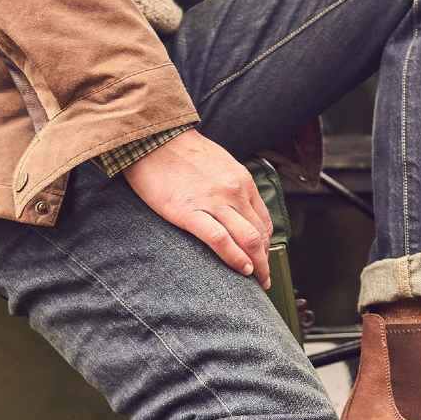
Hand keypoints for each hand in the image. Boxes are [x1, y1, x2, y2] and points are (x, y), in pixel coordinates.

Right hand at [122, 130, 272, 288]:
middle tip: (263, 280)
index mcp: (242, 181)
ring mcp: (214, 202)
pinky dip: (235, 258)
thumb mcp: (219, 164)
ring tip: (257, 281)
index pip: (263, 221)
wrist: (153, 138)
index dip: (266, 246)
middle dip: (265, 261)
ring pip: (248, 239)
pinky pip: (221, 241)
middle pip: (259, 234)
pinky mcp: (190, 213)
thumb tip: (237, 209)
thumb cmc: (181, 152)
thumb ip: (231, 186)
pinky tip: (241, 270)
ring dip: (256, 265)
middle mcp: (234, 192)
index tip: (262, 260)